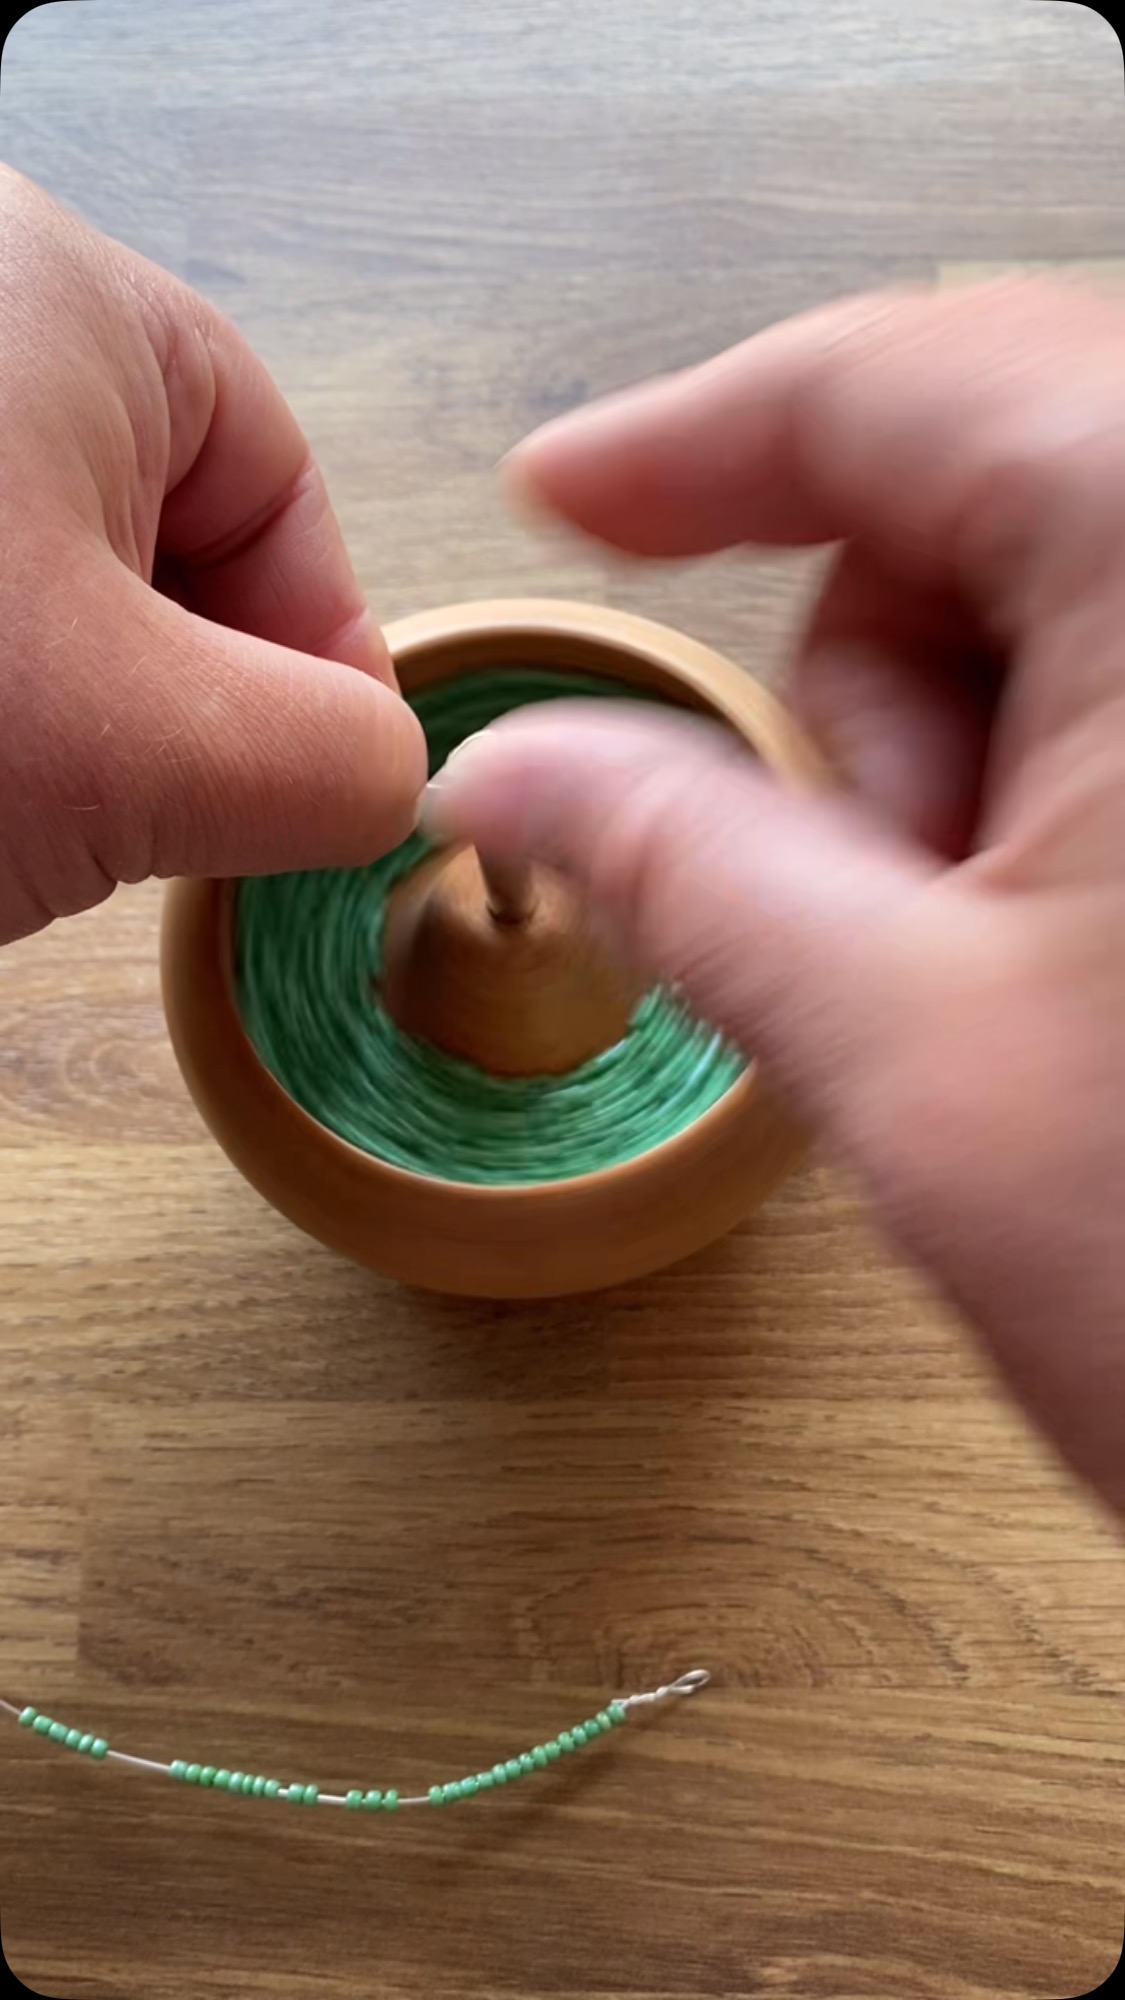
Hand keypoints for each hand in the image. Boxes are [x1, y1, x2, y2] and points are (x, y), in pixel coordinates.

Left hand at [0, 167, 424, 943]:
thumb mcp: (134, 743)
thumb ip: (327, 760)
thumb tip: (392, 781)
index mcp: (59, 293)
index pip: (276, 475)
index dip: (321, 648)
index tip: (316, 780)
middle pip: (164, 532)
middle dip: (182, 695)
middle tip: (150, 806)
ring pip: (53, 588)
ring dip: (76, 715)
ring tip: (24, 796)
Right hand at [430, 281, 1124, 1512]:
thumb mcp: (913, 1058)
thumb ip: (681, 871)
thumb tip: (506, 770)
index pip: (901, 384)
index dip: (695, 437)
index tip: (574, 491)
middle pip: (988, 485)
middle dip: (877, 680)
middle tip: (871, 885)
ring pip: (1076, 587)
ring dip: (981, 753)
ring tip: (1015, 962)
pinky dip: (1067, 779)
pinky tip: (1082, 947)